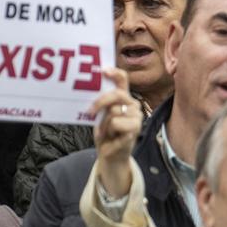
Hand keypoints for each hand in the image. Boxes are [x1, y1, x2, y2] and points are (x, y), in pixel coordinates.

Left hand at [90, 68, 142, 201]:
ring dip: (104, 124)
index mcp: (124, 98)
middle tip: (90, 112)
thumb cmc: (105, 134)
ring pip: (113, 112)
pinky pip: (115, 124)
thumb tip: (89, 91)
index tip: (103, 71)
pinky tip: (111, 139)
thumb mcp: (101, 115)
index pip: (123, 80)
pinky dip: (108, 132)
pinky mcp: (135, 129)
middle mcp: (133, 104)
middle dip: (101, 102)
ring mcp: (136, 117)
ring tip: (106, 132)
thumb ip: (101, 103)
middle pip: (116, 95)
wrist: (110, 156)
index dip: (114, 73)